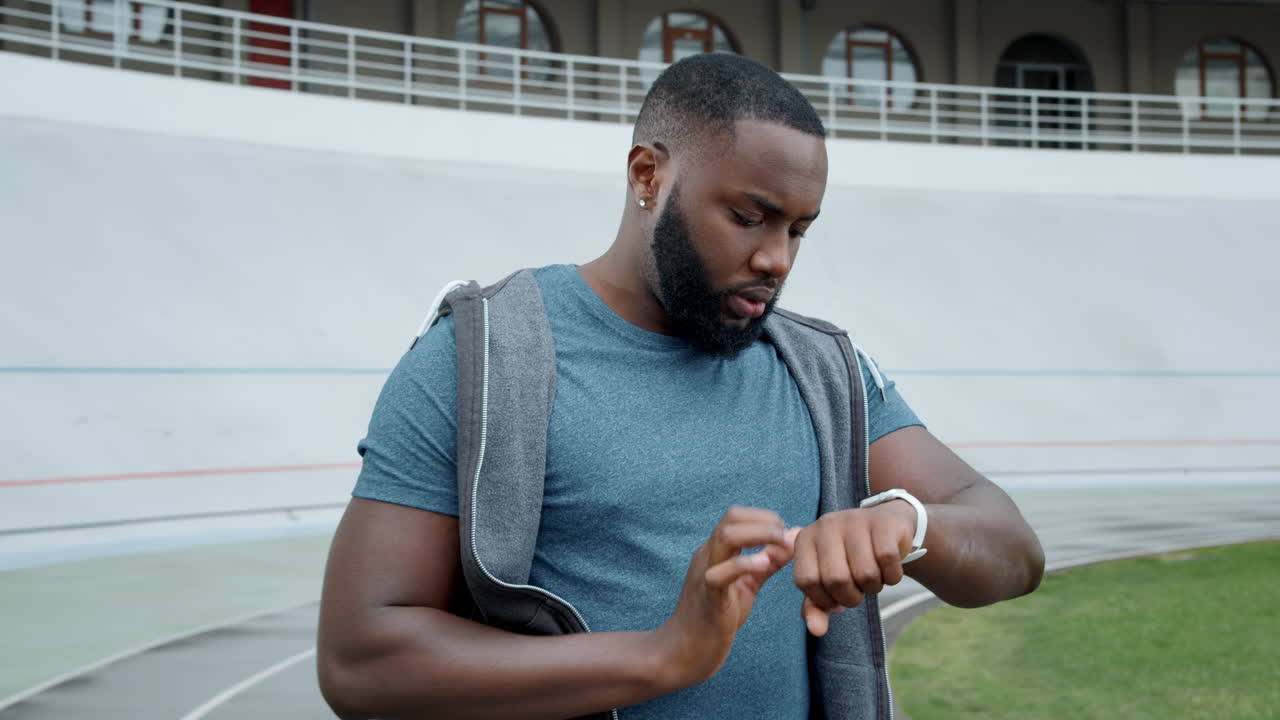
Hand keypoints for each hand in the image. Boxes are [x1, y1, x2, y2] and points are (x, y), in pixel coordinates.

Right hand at [652, 506, 794, 687]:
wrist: (686, 650)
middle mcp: (708, 555)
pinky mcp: (708, 596)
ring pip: (726, 537)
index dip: (763, 516)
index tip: (783, 531)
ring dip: (759, 534)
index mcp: (715, 551)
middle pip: (731, 518)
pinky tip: (764, 566)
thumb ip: (767, 563)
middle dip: (764, 521)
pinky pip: (721, 573)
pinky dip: (745, 564)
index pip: (735, 515)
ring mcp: (705, 573)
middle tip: (784, 536)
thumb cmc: (716, 615)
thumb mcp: (747, 584)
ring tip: (779, 545)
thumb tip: (791, 539)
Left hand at [791, 502, 915, 636]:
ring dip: (873, 587)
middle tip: (857, 591)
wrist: (886, 528)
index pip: (806, 581)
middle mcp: (826, 525)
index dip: (823, 599)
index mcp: (805, 539)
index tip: (835, 598)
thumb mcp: (828, 580)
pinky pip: (888, 560)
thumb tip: (816, 631)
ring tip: (872, 578)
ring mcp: (855, 520)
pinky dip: (892, 576)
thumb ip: (816, 606)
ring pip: (865, 573)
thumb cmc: (851, 559)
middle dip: (851, 597)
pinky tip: (888, 570)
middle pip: (836, 579)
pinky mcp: (883, 522)